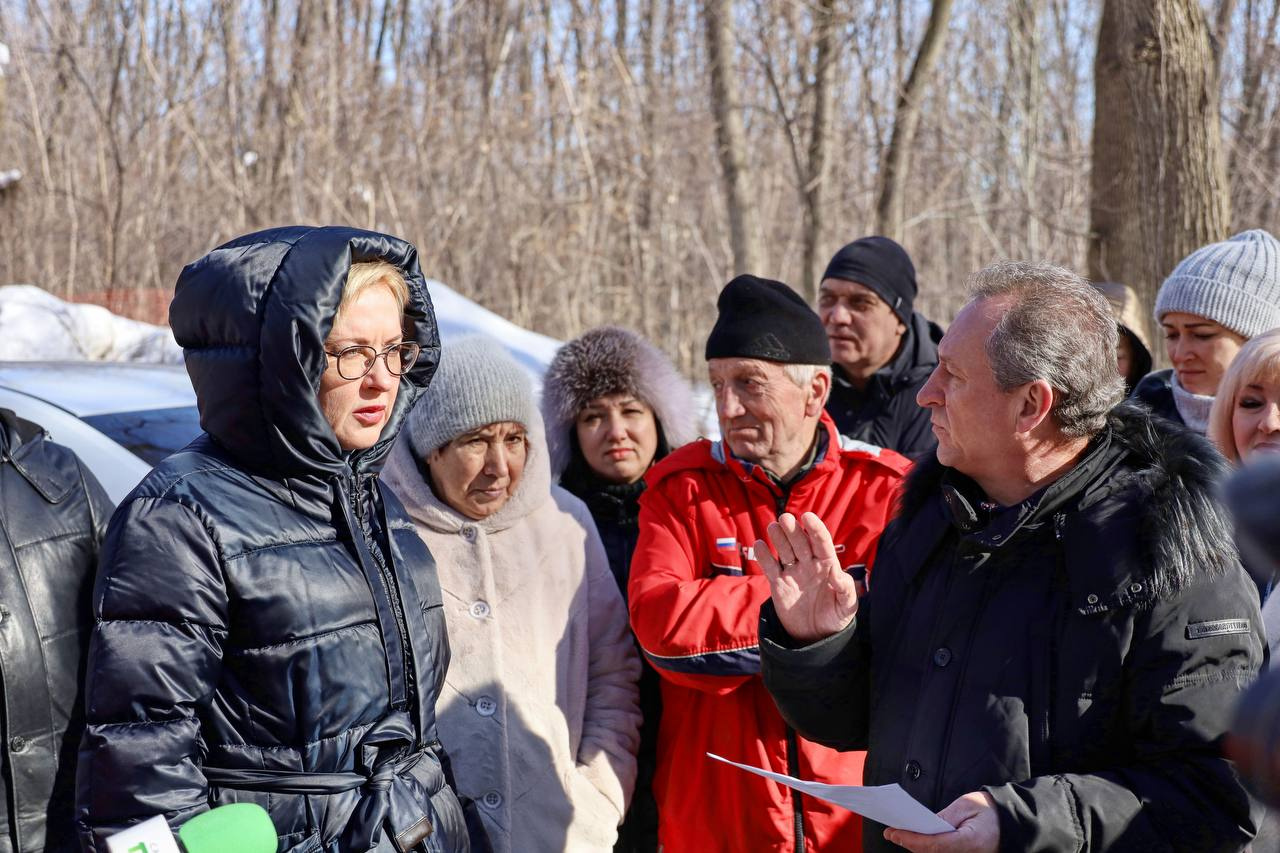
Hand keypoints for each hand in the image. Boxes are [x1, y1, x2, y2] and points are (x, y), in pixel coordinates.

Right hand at [755, 512, 857, 642]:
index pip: (821, 542)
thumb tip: (838, 573)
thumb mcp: (847, 606)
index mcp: (828, 564)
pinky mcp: (778, 583)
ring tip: (773, 527)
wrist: (816, 636)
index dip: (815, 529)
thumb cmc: (836, 617)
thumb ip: (846, 589)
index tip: (807, 516)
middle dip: (793, 530)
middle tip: (785, 519)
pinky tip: (759, 545)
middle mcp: (809, 564)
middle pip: (800, 542)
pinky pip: (769, 567)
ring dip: (778, 538)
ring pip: (784, 550)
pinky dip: (763, 556)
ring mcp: (792, 572)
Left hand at [883, 791, 999, 852]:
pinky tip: (914, 838)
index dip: (912, 839)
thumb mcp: (967, 805)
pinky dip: (927, 847)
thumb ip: (946, 816)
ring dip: (916, 846)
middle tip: (890, 832)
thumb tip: (924, 824)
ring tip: (898, 833)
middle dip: (910, 843)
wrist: (1013, 823)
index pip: (934, 844)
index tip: (894, 832)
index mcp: (971, 841)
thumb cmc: (991, 811)